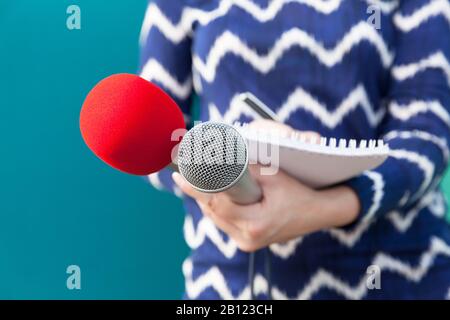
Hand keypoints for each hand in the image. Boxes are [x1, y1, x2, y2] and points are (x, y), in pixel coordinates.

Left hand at [172, 165, 359, 251]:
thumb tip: (220, 158)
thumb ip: (246, 170)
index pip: (217, 203)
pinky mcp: (246, 242)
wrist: (318, 213)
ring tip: (191, 181)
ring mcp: (246, 243)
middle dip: (198, 191)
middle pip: (212, 211)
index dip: (197, 187)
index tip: (180, 175)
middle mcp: (248, 238)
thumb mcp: (274, 177)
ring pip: (216, 217)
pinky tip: (211, 194)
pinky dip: (217, 207)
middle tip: (181, 173)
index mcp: (256, 224)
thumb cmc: (299, 192)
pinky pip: (223, 222)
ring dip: (206, 199)